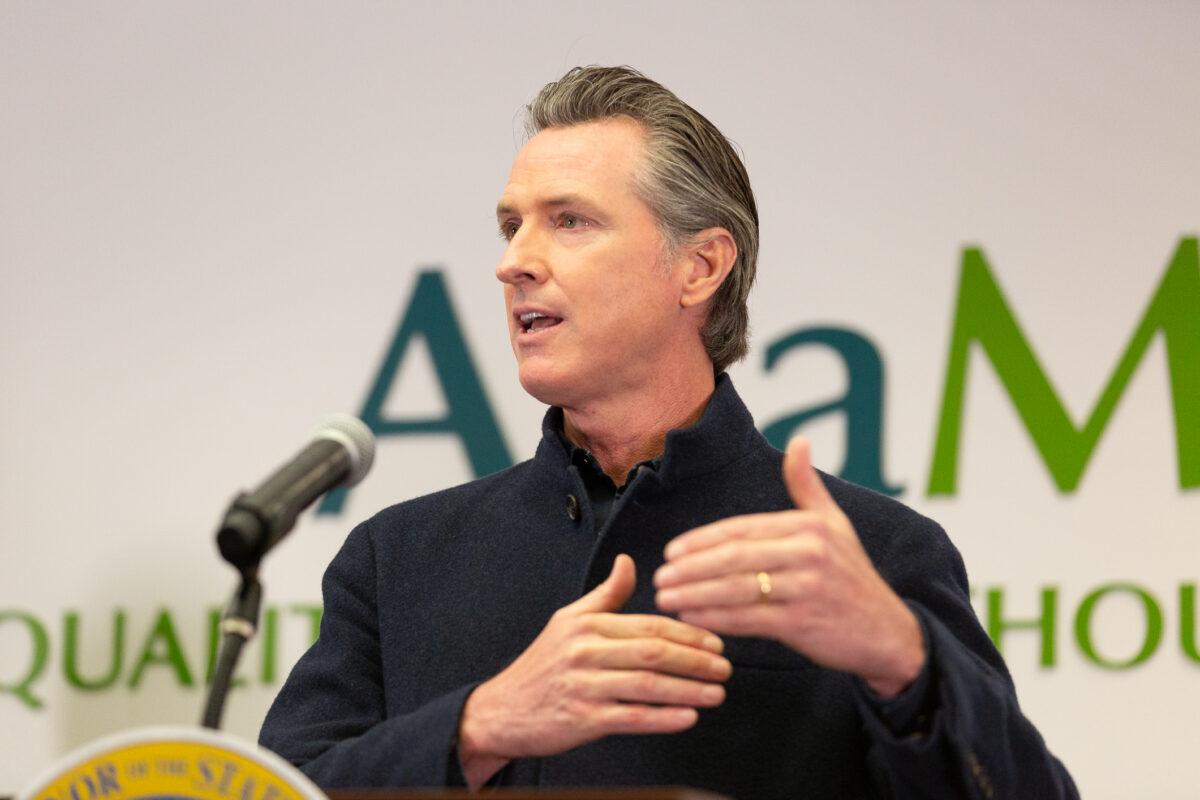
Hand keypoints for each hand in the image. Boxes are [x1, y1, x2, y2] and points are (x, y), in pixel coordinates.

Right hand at [457, 554, 731, 787]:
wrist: (502, 710)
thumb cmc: (542, 665)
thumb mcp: (568, 620)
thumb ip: (605, 595)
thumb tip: (629, 561)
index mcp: (587, 624)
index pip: (648, 624)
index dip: (687, 632)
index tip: (716, 642)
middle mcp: (585, 651)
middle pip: (653, 652)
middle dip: (696, 659)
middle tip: (726, 667)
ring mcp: (583, 686)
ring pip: (647, 684)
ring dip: (688, 689)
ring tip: (717, 692)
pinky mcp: (582, 719)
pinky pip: (631, 717)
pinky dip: (664, 718)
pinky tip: (688, 717)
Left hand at [653, 437, 923, 698]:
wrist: (888, 632)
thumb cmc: (852, 575)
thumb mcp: (835, 524)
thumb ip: (806, 486)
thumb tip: (799, 440)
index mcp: (808, 526)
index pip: (741, 530)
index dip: (702, 540)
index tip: (671, 551)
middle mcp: (808, 553)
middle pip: (733, 558)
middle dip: (690, 568)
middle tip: (660, 576)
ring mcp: (806, 588)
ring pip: (736, 589)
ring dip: (694, 594)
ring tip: (665, 599)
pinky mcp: (803, 622)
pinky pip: (748, 619)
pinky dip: (715, 619)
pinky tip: (691, 619)